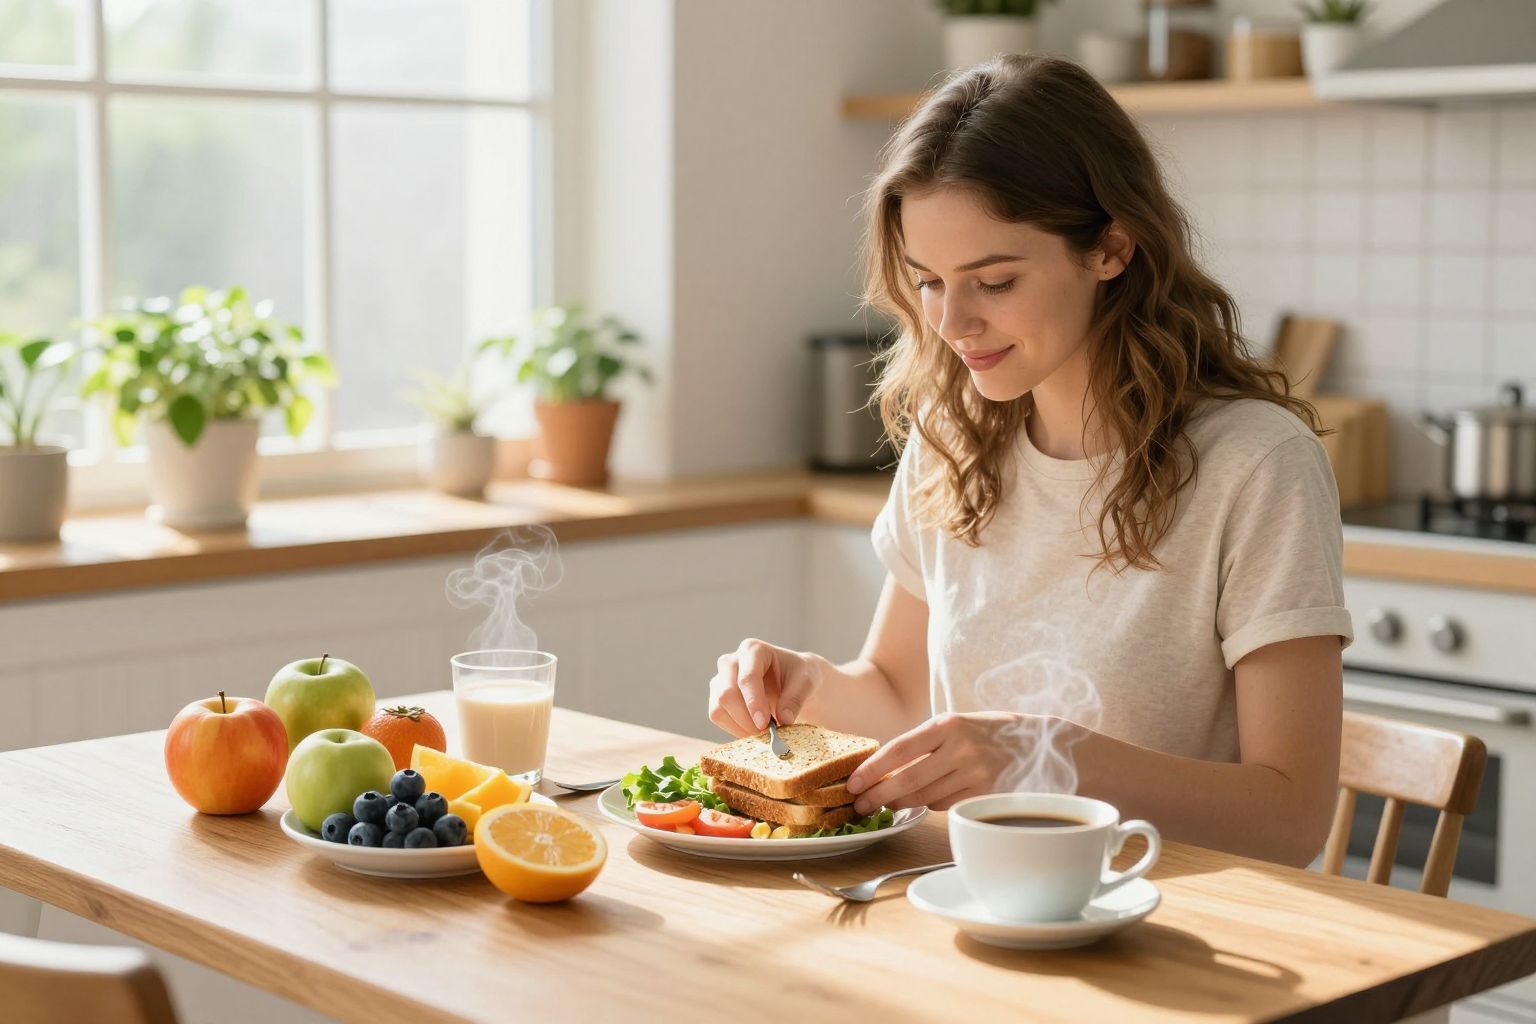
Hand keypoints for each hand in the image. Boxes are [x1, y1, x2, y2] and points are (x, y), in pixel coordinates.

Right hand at [707, 638, 820, 736]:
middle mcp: (731, 662)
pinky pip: (718, 717)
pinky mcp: (717, 698)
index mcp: (753, 649)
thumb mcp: (807, 682)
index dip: (753, 702)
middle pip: (727, 694)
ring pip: (718, 708)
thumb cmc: (799, 676)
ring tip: (763, 734)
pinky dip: (734, 729)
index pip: (747, 677)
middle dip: (746, 719)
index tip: (764, 724)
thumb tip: (784, 720)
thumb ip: (796, 698)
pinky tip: (753, 732)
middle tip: (767, 734)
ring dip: (740, 726)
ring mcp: (720, 680)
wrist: (792, 683)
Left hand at [845, 711, 1035, 815]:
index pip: (899, 749)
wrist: (1045, 742)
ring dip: (904, 802)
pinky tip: (928, 800)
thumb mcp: (959, 725)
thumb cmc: (992, 733)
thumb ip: (927, 742)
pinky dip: (933, 805)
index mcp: (947, 724)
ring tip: (888, 803)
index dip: (872, 770)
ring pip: (926, 797)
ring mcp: (976, 773)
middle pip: (908, 780)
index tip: (852, 783)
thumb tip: (884, 767)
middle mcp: (960, 748)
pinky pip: (947, 806)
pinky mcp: (987, 795)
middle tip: (859, 805)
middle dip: (878, 796)